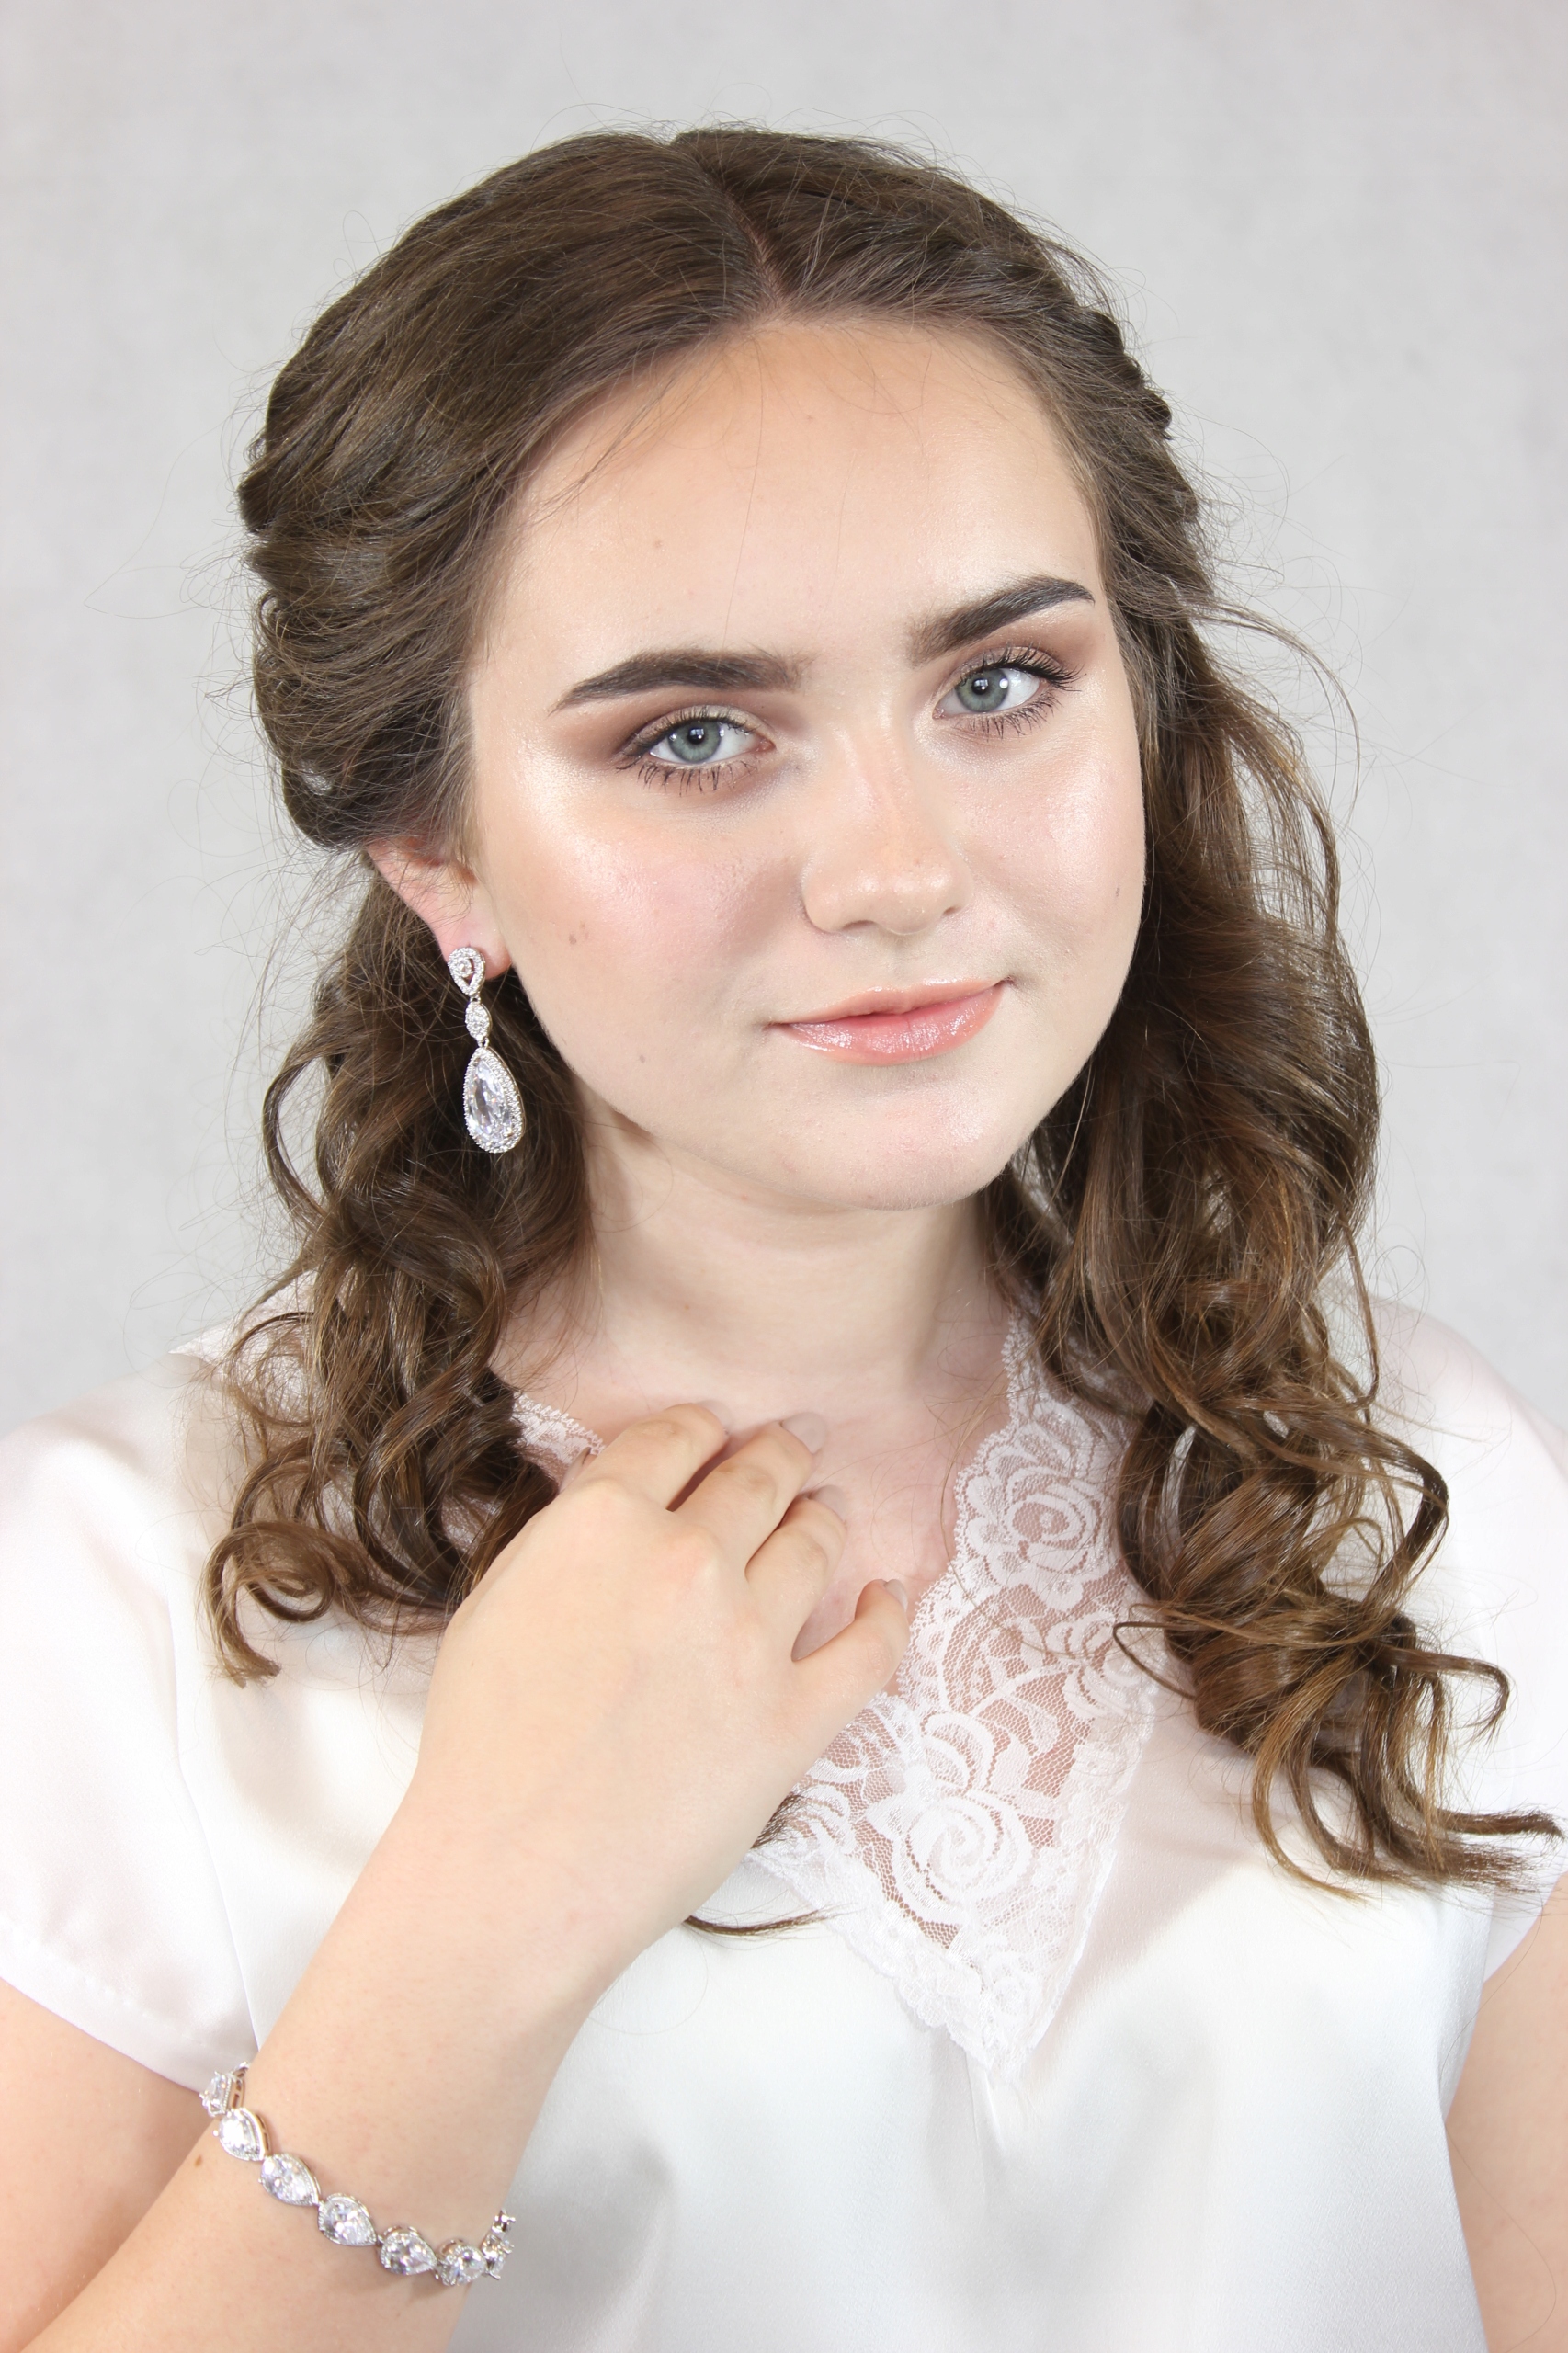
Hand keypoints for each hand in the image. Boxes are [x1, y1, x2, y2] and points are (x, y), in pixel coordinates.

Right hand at [405, 1406, 908, 1992]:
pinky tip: (889, 1596)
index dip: (704, 1427)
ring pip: (815, 1543)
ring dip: (825, 1518)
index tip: (719, 1429)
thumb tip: (617, 1508)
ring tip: (832, 1511)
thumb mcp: (499, 1601)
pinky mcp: (795, 1717)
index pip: (676, 1437)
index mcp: (603, 1520)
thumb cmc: (484, 1750)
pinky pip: (870, 1648)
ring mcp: (751, 1637)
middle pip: (758, 1476)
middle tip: (800, 1442)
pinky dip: (888, 1613)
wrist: (512, 1872)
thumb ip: (569, 1538)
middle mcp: (687, 1558)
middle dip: (782, 1452)